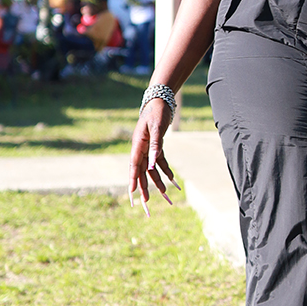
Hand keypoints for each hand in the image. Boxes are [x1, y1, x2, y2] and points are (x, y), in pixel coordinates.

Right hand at [128, 98, 175, 216]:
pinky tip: (173, 180)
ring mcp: (148, 149)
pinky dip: (166, 171)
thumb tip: (152, 164)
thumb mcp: (157, 128)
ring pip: (151, 170)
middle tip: (146, 204)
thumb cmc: (157, 112)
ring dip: (158, 182)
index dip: (133, 180)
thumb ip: (155, 146)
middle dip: (144, 188)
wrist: (160, 101)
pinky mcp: (156, 147)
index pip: (134, 166)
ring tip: (165, 195)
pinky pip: (160, 162)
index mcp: (138, 145)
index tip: (132, 193)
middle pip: (141, 172)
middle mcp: (141, 149)